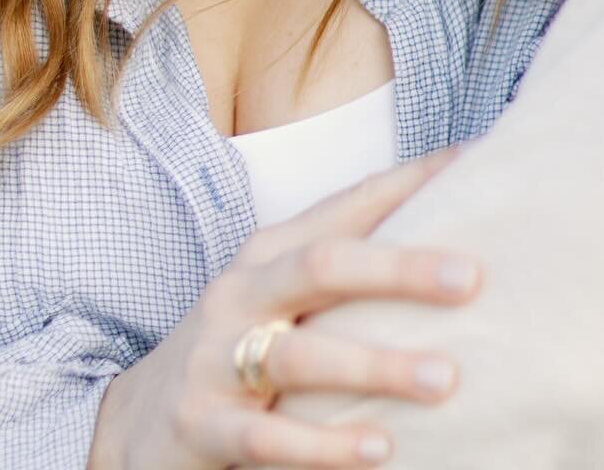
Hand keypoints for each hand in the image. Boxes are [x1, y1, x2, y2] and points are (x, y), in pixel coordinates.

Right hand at [89, 151, 478, 469]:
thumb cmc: (236, 347)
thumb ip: (346, 269)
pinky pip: (266, 437)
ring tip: (444, 380)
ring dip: (376, 366)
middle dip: (400, 268)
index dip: (408, 182)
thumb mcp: (279, 294)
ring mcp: (216, 360)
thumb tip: (450, 234)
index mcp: (271, 250)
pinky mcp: (202, 428)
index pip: (347, 205)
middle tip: (472, 279)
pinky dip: (323, 445)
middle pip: (324, 266)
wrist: (130, 424)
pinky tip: (379, 448)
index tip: (474, 163)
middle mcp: (243, 292)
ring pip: (301, 354)